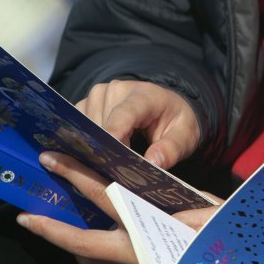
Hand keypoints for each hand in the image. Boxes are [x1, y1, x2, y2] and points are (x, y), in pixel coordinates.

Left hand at [19, 152, 219, 263]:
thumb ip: (175, 194)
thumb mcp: (206, 205)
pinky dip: (94, 262)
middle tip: (26, 216)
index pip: (102, 193)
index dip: (75, 174)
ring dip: (73, 248)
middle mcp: (135, 253)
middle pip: (80, 240)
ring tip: (59, 231)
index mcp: (147, 224)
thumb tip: (154, 179)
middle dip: (50, 228)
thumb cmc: (227, 233)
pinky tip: (95, 251)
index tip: (53, 160)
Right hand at [77, 80, 201, 168]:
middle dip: (107, 150)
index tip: (108, 154)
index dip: (114, 133)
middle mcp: (116, 90)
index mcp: (144, 95)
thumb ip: (171, 149)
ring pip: (86, 128)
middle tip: (116, 173)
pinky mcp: (86, 104)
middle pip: (102, 125)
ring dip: (97, 147)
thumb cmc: (175, 123)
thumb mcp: (185, 136)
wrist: (167, 108)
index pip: (124, 114)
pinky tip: (101, 155)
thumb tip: (153, 162)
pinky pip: (78, 127)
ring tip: (112, 164)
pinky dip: (88, 143)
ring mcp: (98, 95)